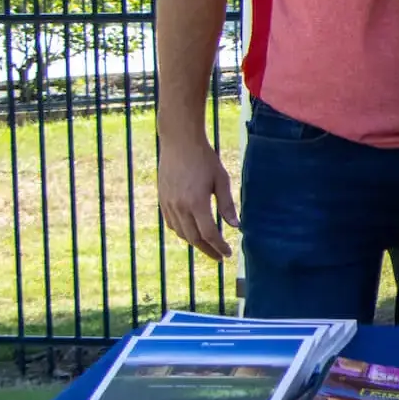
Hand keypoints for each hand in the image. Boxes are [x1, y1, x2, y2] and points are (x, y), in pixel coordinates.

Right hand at [158, 134, 237, 259]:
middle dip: (208, 250)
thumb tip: (235, 226)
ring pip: (181, 233)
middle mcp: (180, 207)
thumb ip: (227, 205)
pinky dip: (183, 232)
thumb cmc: (204, 158)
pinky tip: (192, 233)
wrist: (179, 142)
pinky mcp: (162, 200)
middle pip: (194, 238)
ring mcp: (169, 204)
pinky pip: (172, 224)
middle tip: (220, 256)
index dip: (219, 246)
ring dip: (195, 243)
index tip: (228, 253)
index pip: (209, 234)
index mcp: (197, 203)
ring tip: (209, 246)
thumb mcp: (221, 179)